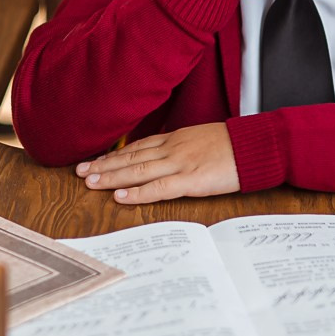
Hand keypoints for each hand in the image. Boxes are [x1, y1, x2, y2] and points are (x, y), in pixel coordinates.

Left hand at [76, 124, 239, 203]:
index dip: (113, 155)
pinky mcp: (191, 179)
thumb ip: (181, 147)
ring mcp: (180, 163)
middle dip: (103, 165)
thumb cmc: (233, 145)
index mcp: (174, 139)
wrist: (255, 145)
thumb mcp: (201, 139)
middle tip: (79, 172)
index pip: (136, 148)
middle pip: (131, 158)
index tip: (94, 161)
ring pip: (138, 171)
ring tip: (90, 183)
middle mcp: (172, 149)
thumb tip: (165, 156)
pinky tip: (120, 197)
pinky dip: (138, 193)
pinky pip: (159, 187)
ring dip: (112, 177)